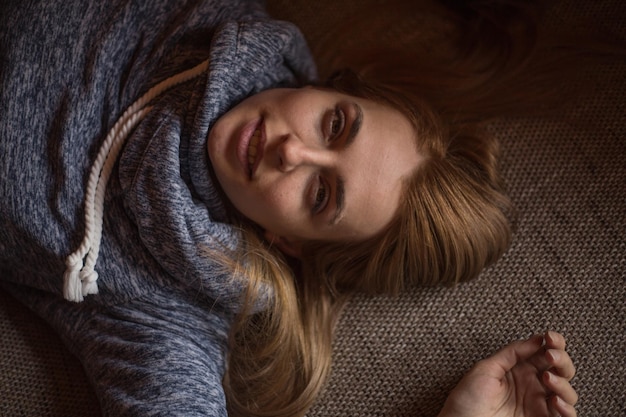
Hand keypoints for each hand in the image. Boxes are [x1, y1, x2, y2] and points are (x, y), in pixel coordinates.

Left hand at [438, 331, 576, 416]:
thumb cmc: (468, 399)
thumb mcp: (486, 369)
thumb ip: (511, 354)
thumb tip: (537, 340)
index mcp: (519, 368)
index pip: (544, 352)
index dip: (553, 342)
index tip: (550, 337)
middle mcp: (532, 385)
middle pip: (560, 369)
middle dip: (561, 359)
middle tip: (550, 356)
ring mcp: (538, 403)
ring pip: (567, 391)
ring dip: (562, 383)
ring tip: (548, 378)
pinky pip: (566, 416)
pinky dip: (567, 408)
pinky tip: (555, 400)